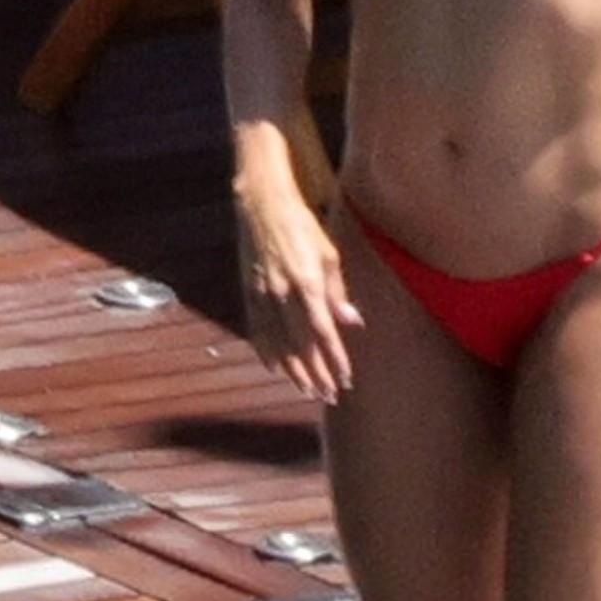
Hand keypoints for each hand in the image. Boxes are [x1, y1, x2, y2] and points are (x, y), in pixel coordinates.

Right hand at [234, 170, 363, 402]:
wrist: (261, 204)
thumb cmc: (303, 224)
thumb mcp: (328, 252)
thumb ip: (337, 290)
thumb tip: (352, 321)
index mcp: (306, 283)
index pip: (323, 332)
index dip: (334, 359)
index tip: (346, 379)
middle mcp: (282, 294)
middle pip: (300, 345)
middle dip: (316, 373)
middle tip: (329, 396)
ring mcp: (261, 295)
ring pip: (277, 344)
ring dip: (293, 370)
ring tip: (307, 390)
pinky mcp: (248, 292)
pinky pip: (257, 330)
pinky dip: (267, 352)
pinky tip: (275, 368)